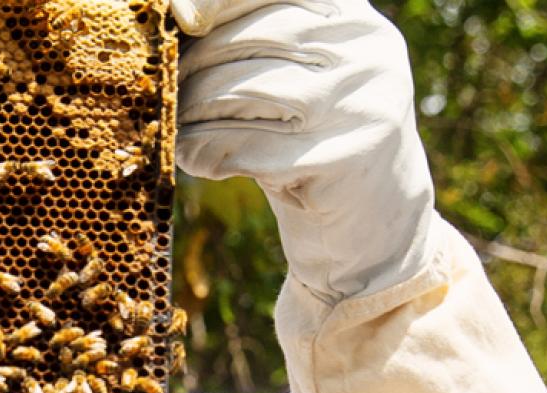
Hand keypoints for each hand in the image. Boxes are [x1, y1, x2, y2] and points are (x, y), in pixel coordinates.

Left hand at [173, 0, 443, 303]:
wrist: (378, 217)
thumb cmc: (317, 132)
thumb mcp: (304, 71)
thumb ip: (257, 36)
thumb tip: (178, 13)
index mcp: (354, 17)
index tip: (180, 16)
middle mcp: (368, 51)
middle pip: (255, 38)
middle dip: (197, 62)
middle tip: (168, 86)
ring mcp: (363, 104)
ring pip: (247, 91)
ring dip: (195, 110)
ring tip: (179, 125)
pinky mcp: (346, 159)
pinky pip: (252, 148)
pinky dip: (210, 151)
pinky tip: (198, 159)